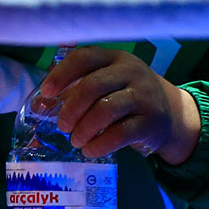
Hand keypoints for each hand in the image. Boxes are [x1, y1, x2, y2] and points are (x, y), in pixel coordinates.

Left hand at [39, 46, 200, 163]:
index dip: (61, 74)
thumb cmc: (126, 96)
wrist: (171, 114)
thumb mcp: (107, 84)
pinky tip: (89, 150)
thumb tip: (37, 106)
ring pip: (107, 109)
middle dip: (71, 109)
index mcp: (113, 58)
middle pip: (93, 86)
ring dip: (84, 128)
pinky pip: (121, 133)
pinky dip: (100, 144)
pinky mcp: (151, 121)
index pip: (83, 58)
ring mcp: (143, 95)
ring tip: (75, 140)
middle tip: (62, 126)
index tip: (46, 93)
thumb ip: (76, 90)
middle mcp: (130, 72)